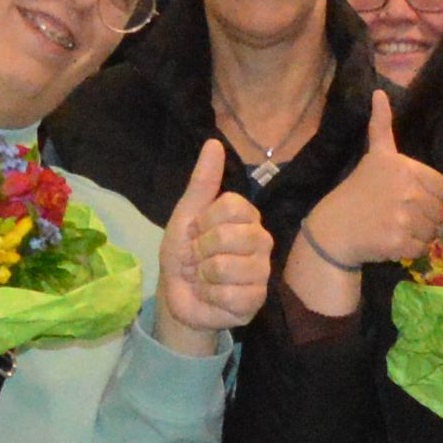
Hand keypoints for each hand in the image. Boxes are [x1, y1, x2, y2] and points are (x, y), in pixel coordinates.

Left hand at [155, 140, 274, 351]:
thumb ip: (202, 182)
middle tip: (199, 258)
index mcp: (247, 217)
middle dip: (201, 251)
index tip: (197, 232)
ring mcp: (262, 271)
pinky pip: (230, 294)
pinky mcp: (257, 299)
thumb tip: (214, 143)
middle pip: (229, 235)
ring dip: (204, 277)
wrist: (179, 296)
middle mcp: (261, 240)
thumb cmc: (185, 254)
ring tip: (205, 279)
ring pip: (227, 267)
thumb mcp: (186, 215)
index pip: (232, 205)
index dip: (204, 221)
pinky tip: (212, 296)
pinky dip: (211, 297)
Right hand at [291, 93, 442, 292]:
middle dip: (424, 217)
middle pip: (439, 211)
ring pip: (433, 232)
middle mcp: (407, 189)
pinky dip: (410, 250)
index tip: (410, 199)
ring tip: (395, 228)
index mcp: (405, 167)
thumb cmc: (357, 192)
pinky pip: (422, 249)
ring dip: (419, 235)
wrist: (333, 229)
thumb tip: (379, 92)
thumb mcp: (374, 156)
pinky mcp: (398, 241)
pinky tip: (392, 242)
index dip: (431, 197)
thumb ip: (381, 127)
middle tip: (399, 216)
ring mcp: (402, 216)